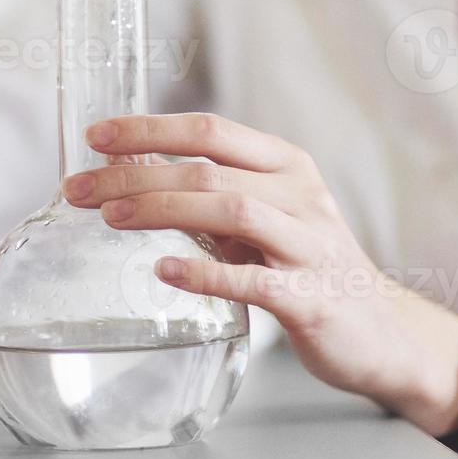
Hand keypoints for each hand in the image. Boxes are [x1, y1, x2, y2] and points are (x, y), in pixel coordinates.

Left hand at [63, 113, 457, 433]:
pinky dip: (205, 274)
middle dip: (134, 174)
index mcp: (286, 165)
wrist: (380, 330)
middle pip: (209, 169)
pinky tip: (164, 274)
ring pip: (231, 209)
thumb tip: (130, 168)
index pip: (210, 130)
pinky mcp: (311, 298)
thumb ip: (210, 193)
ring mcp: (308, 245)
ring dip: (163, 209)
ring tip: (109, 218)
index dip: (149, 128)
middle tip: (77, 189)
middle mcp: (300, 195)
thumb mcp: (264, 217)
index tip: (94, 136)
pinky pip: (254, 280)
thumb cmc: (308, 268)